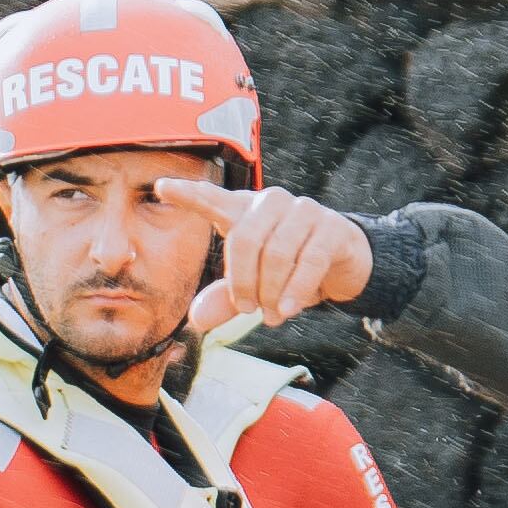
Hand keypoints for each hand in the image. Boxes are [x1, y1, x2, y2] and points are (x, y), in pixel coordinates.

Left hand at [156, 179, 378, 342]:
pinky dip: (295, 290)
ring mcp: (304, 211)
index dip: (189, 194)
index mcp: (246, 211)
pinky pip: (309, 261)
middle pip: (244, 238)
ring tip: (271, 316)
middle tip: (245, 311)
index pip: (213, 199)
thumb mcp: (256, 286)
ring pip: (276, 252)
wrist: (345, 265)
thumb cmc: (290, 270)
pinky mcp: (333, 228)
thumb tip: (197, 320)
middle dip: (241, 282)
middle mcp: (272, 203)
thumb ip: (226, 299)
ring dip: (271, 291)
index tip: (162, 186)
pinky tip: (288, 310)